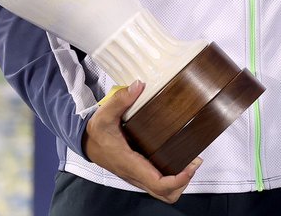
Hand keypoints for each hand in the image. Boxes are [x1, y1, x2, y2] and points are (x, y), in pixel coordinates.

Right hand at [82, 81, 201, 202]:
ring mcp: (138, 176)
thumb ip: (121, 100)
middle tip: (193, 162)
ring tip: (190, 161)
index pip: (157, 183)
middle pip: (164, 194)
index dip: (177, 180)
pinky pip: (159, 184)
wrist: (87, 142)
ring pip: (163, 193)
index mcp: (129, 163)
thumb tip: (138, 86)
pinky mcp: (140, 173)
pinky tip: (179, 159)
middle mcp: (135, 175)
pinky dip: (173, 178)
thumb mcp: (104, 114)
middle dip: (183, 182)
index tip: (190, 166)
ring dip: (180, 182)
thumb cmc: (96, 132)